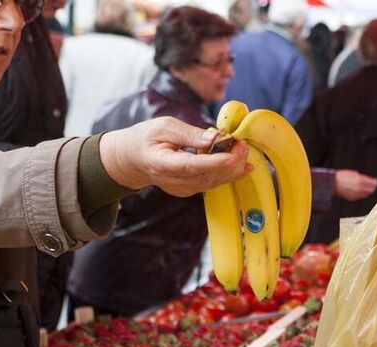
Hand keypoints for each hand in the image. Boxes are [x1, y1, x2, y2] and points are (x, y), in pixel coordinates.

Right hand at [99, 117, 249, 196]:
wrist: (132, 159)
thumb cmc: (145, 138)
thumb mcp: (163, 127)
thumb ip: (190, 134)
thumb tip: (215, 138)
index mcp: (162, 164)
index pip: (193, 166)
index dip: (216, 161)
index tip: (235, 152)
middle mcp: (173, 181)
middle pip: (207, 176)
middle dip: (230, 162)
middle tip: (244, 145)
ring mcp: (181, 189)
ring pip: (213, 182)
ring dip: (232, 168)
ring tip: (244, 152)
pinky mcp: (189, 190)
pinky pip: (212, 183)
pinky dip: (228, 173)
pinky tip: (241, 164)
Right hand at [334, 170, 376, 200]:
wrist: (331, 184)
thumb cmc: (341, 177)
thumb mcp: (353, 173)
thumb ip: (362, 177)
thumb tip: (369, 180)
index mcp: (359, 180)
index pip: (372, 183)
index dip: (375, 182)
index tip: (376, 181)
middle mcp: (358, 188)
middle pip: (371, 189)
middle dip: (373, 187)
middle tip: (374, 185)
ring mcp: (355, 194)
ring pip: (366, 194)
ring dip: (369, 191)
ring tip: (369, 188)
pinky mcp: (352, 198)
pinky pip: (361, 197)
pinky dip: (363, 194)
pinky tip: (362, 191)